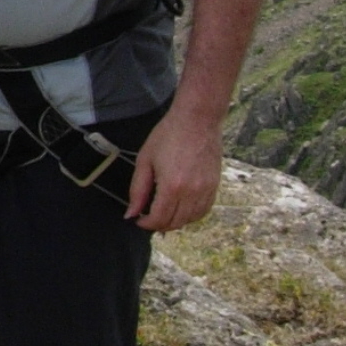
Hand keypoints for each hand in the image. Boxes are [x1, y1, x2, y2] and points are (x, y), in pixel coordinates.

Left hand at [124, 101, 223, 231]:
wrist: (197, 120)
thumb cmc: (169, 135)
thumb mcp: (145, 160)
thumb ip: (137, 190)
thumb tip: (131, 213)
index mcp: (171, 186)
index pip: (159, 219)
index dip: (146, 224)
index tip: (139, 219)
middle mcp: (191, 192)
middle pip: (175, 223)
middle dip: (159, 225)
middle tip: (149, 217)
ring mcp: (205, 190)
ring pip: (190, 220)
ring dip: (176, 221)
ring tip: (165, 212)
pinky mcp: (214, 186)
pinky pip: (203, 211)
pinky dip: (191, 215)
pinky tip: (182, 208)